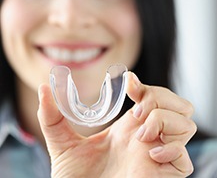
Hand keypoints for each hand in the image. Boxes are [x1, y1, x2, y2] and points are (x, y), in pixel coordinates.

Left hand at [37, 72, 195, 177]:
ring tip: (140, 134)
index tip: (129, 83)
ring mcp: (159, 154)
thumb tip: (44, 88)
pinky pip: (184, 157)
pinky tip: (150, 154)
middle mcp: (147, 137)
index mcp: (128, 128)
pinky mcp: (165, 174)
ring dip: (164, 121)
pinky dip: (171, 149)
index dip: (146, 85)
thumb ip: (52, 117)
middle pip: (177, 105)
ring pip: (186, 123)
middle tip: (137, 111)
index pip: (152, 96)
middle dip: (160, 98)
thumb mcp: (63, 144)